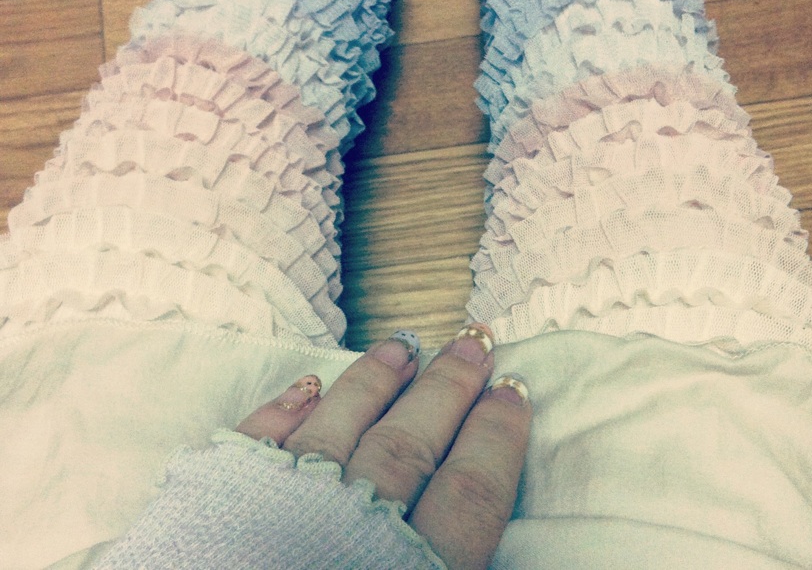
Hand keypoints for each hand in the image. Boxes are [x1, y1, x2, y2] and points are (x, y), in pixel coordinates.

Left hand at [236, 324, 531, 569]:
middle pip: (415, 443)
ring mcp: (279, 506)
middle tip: (474, 343)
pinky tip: (310, 384)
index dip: (498, 436)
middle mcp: (349, 529)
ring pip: (343, 424)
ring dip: (378, 381)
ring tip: (407, 345)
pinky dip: (287, 408)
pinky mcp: (217, 502)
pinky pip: (259, 439)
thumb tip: (494, 556)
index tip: (514, 390)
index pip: (470, 491)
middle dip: (451, 389)